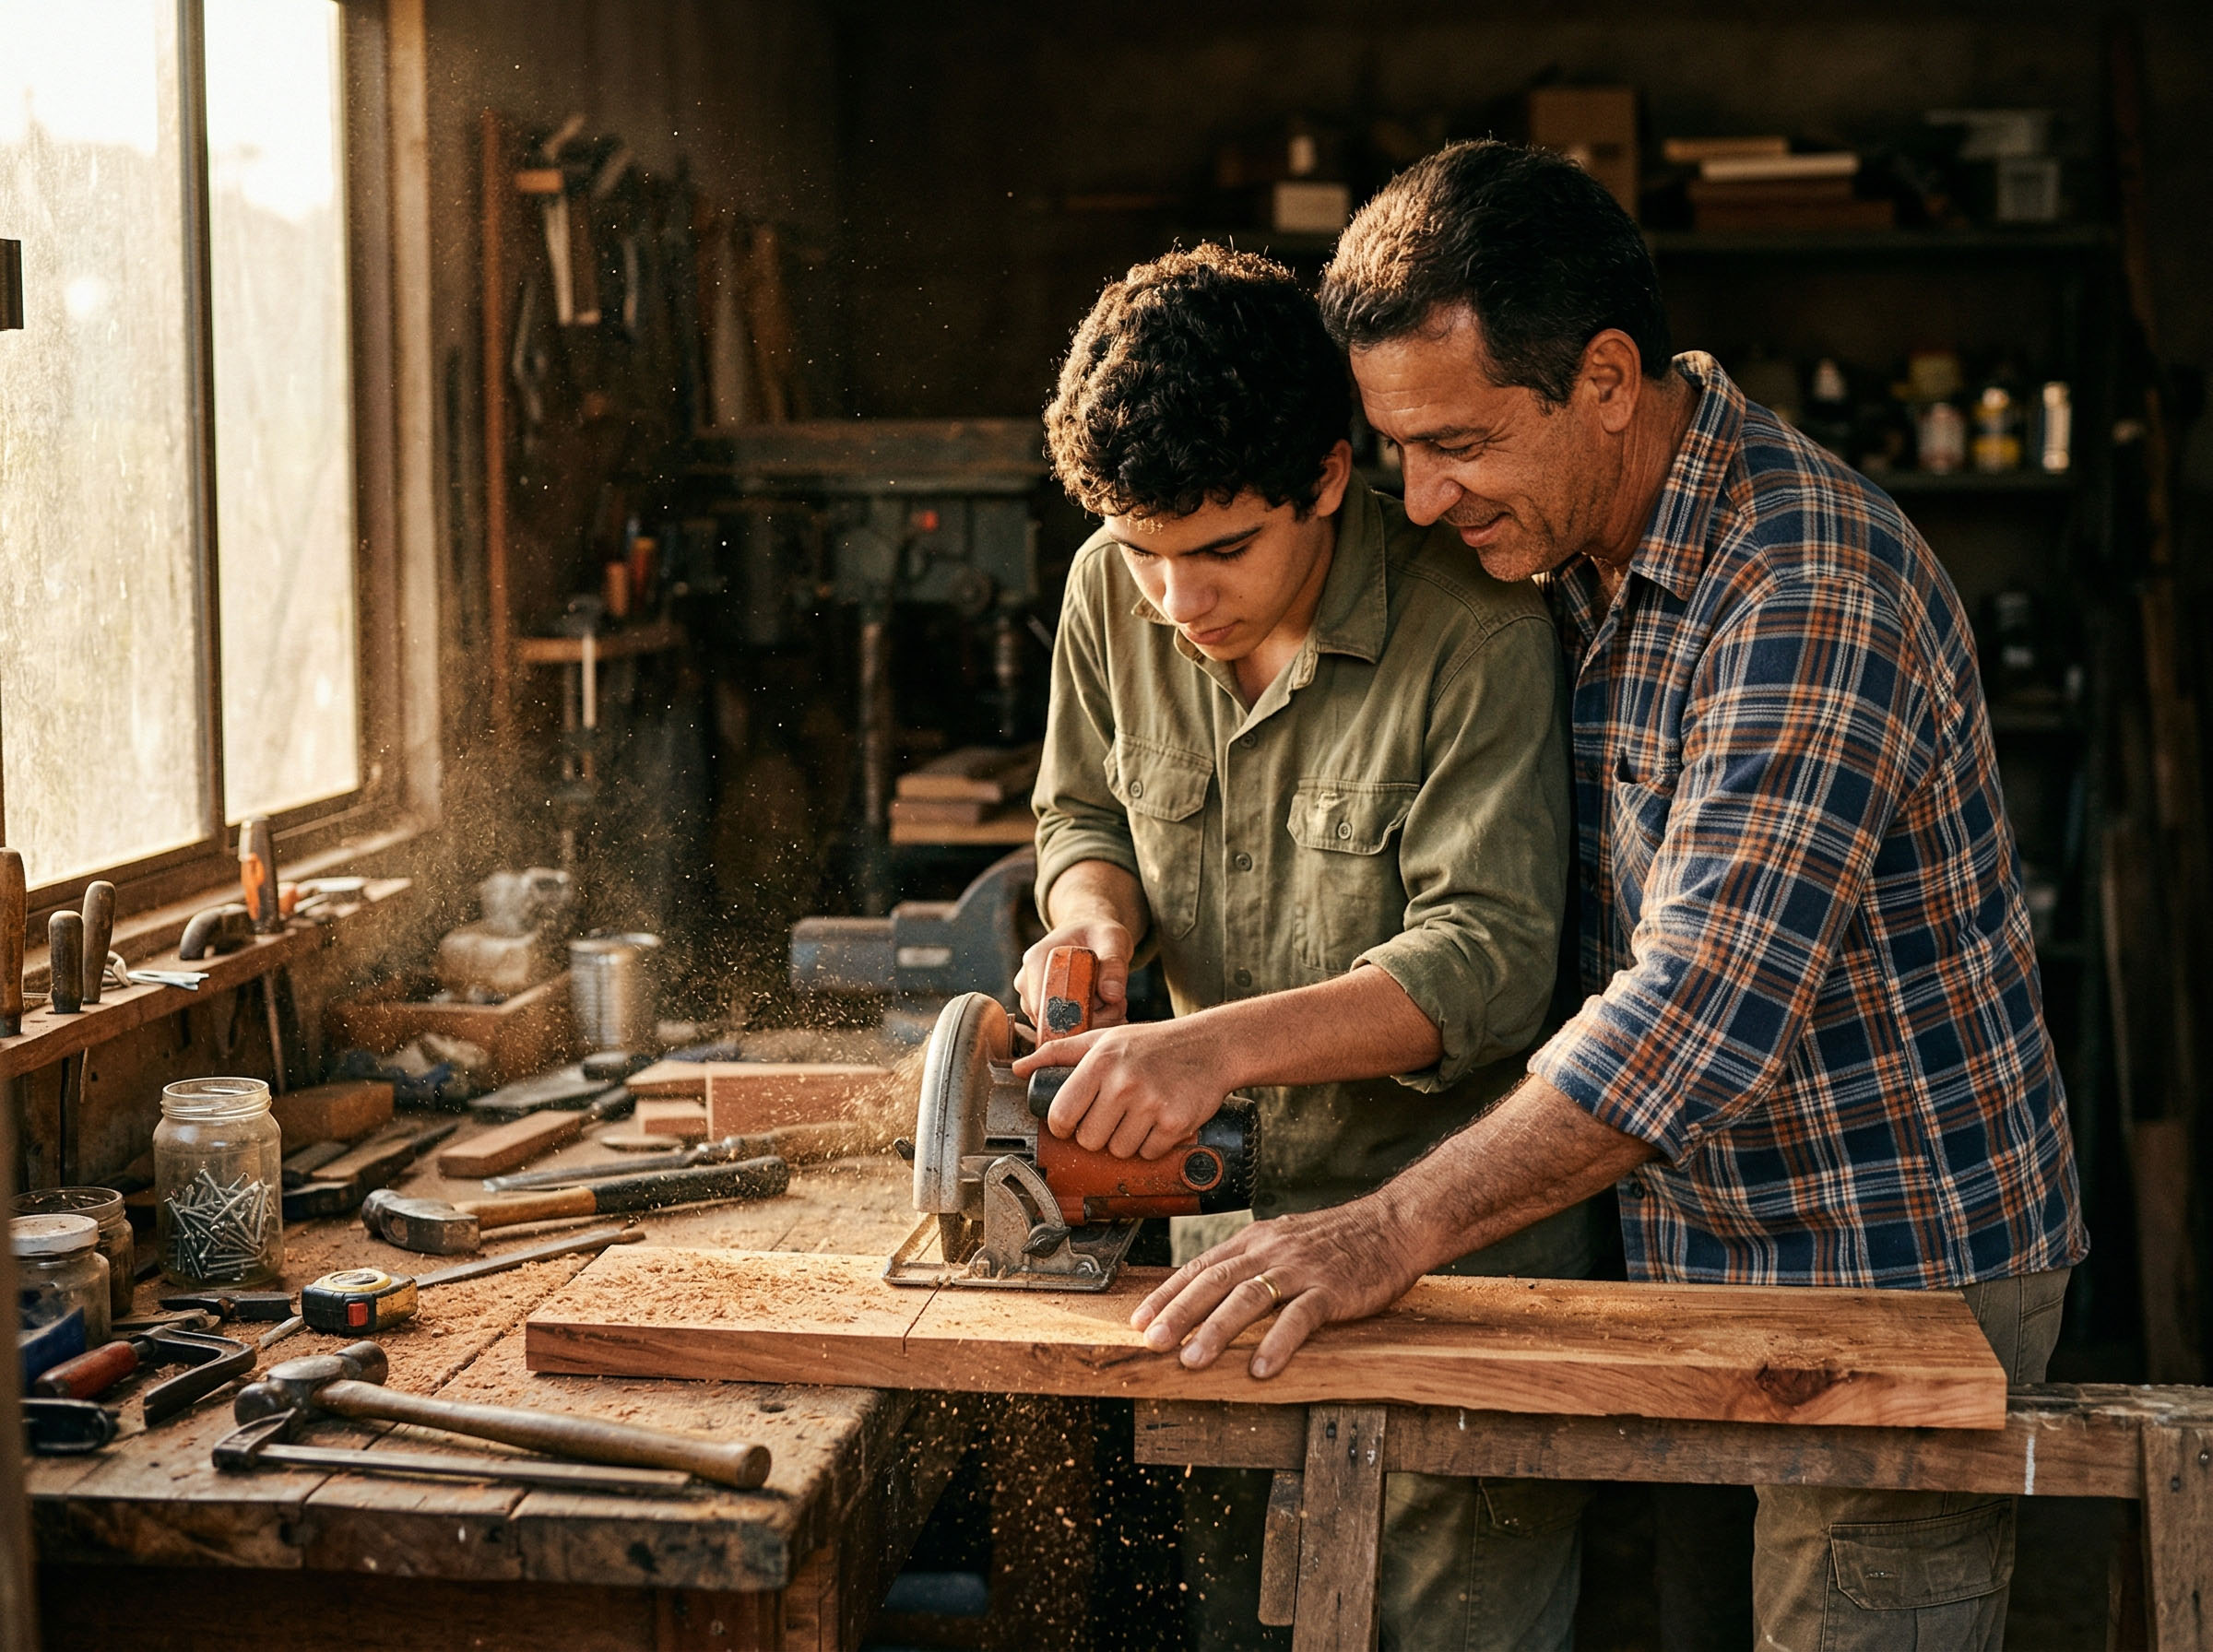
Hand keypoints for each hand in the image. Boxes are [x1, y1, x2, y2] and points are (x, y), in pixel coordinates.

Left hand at [1011, 1019, 1224, 1158]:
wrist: (1211, 1045)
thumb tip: (1018, 1069)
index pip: (1061, 1114)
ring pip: (1119, 1151)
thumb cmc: (1152, 1043)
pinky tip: (1158, 1123)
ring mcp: (1151, 1104)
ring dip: (1126, 1142)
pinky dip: (1153, 1146)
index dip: (1064, 1126)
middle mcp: (1123, 1082)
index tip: (1074, 1123)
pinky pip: (1149, 1153)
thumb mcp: (1103, 1038)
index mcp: (1099, 1061)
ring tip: (1138, 1118)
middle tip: (1113, 1117)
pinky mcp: (1176, 1122)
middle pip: (1089, 1139)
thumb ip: (1057, 1053)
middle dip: (1098, 1134)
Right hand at [1015, 918, 1135, 1029]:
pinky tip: (1106, 1008)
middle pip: (1052, 1022)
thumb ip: (1114, 965)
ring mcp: (1031, 999)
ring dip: (1093, 1023)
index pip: (1044, 1004)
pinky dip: (1089, 1025)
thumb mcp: (1113, 940)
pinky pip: (1064, 1031)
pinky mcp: (1041, 1012)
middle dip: (1091, 1020)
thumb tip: (1112, 996)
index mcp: (1036, 960)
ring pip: (1060, 1030)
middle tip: (1119, 1004)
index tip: (1110, 1004)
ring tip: (1114, 1002)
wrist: (1089, 935)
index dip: (1077, 1015)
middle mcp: (1027, 982)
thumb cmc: (1099, 934)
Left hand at [1128, 1194, 1428, 1378]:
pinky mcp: (1332, 1289)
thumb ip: (1250, 1263)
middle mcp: (1271, 1251)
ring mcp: (1301, 1270)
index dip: (1166, 1294)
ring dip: (1216, 1330)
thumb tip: (1209, 1290)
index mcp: (1255, 1241)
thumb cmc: (1339, 1240)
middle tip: (1151, 1342)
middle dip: (1178, 1313)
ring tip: (1192, 1359)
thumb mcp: (1284, 1242)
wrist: (1393, 1224)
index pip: (1200, 1267)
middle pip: (1214, 1281)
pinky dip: (1277, 1342)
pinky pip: (1300, 1316)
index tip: (1137, 1320)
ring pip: (1248, 1297)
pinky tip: (1260, 1367)